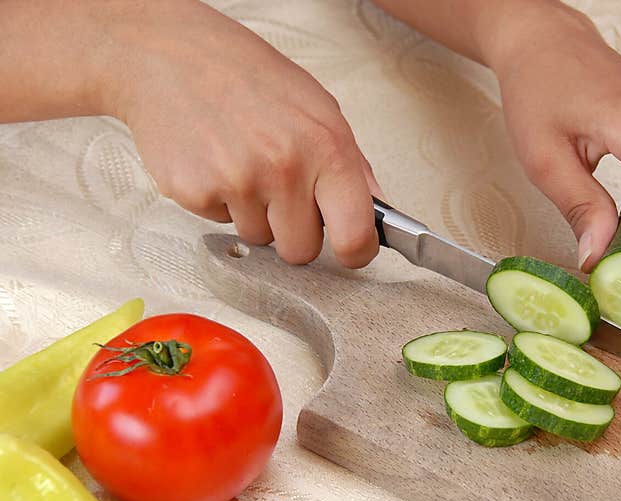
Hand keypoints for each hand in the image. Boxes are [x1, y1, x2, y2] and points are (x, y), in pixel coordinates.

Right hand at [109, 0, 380, 266]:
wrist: (170, 55)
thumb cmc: (247, 76)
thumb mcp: (318, 108)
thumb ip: (353, 165)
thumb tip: (377, 211)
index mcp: (325, 146)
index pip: (355, 234)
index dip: (355, 252)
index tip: (351, 251)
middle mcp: (284, 167)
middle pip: (301, 251)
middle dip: (295, 231)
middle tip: (282, 192)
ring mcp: (238, 182)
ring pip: (260, 240)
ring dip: (255, 214)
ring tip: (244, 165)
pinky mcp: (196, 193)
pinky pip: (221, 224)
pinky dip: (220, 202)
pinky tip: (217, 163)